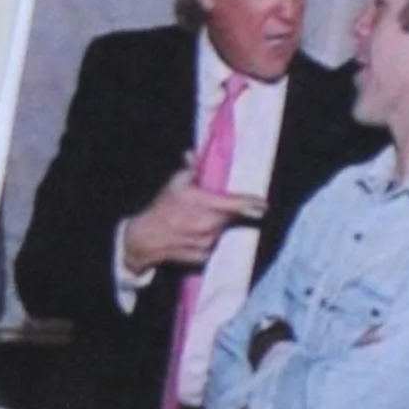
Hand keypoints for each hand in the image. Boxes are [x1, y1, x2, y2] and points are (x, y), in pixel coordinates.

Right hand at [121, 173, 261, 277]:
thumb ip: (189, 168)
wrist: (144, 238)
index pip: (235, 203)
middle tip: (212, 205)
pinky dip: (208, 237)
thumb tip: (193, 153)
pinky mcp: (203, 254)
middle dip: (228, 211)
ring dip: (217, 223)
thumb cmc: (161, 208)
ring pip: (222, 230)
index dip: (252, 203)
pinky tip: (193, 233)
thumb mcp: (174, 183)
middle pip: (230, 216)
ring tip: (196, 218)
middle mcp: (209, 224)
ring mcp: (208, 241)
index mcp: (203, 203)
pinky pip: (213, 244)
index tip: (264, 204)